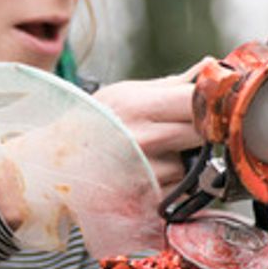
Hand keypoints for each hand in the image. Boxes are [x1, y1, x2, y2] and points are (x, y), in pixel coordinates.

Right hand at [0, 64, 207, 259]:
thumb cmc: (90, 126)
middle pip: (204, 135)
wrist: (50, 168)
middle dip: (207, 135)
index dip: (215, 105)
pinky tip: (154, 179)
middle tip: (197, 135)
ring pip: (194, 167)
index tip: (217, 109)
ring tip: (162, 158)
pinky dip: (174, 188)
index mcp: (140, 106)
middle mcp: (144, 139)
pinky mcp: (144, 202)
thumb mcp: (124, 94)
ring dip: (189, 165)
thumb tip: (211, 66)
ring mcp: (144, 174)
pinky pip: (179, 193)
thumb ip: (171, 85)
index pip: (200, 102)